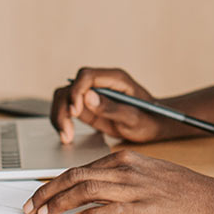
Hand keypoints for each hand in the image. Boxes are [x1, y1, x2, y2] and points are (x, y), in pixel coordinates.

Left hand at [21, 150, 213, 213]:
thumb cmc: (186, 194)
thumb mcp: (152, 176)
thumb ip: (126, 180)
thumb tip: (100, 195)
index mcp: (127, 160)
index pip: (81, 168)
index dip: (56, 182)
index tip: (41, 194)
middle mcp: (127, 170)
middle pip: (75, 176)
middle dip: (48, 191)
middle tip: (31, 206)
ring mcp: (134, 189)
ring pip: (85, 190)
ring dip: (59, 204)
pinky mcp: (142, 209)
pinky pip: (106, 211)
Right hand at [50, 67, 175, 143]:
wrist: (154, 125)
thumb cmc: (149, 119)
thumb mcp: (134, 118)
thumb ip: (112, 108)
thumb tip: (88, 97)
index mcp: (115, 78)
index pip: (86, 76)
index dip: (76, 92)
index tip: (75, 112)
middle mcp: (101, 83)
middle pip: (71, 87)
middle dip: (64, 108)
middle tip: (67, 131)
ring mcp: (92, 94)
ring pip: (64, 97)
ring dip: (60, 115)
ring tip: (66, 137)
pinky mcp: (87, 106)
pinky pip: (67, 108)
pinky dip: (62, 121)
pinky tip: (66, 136)